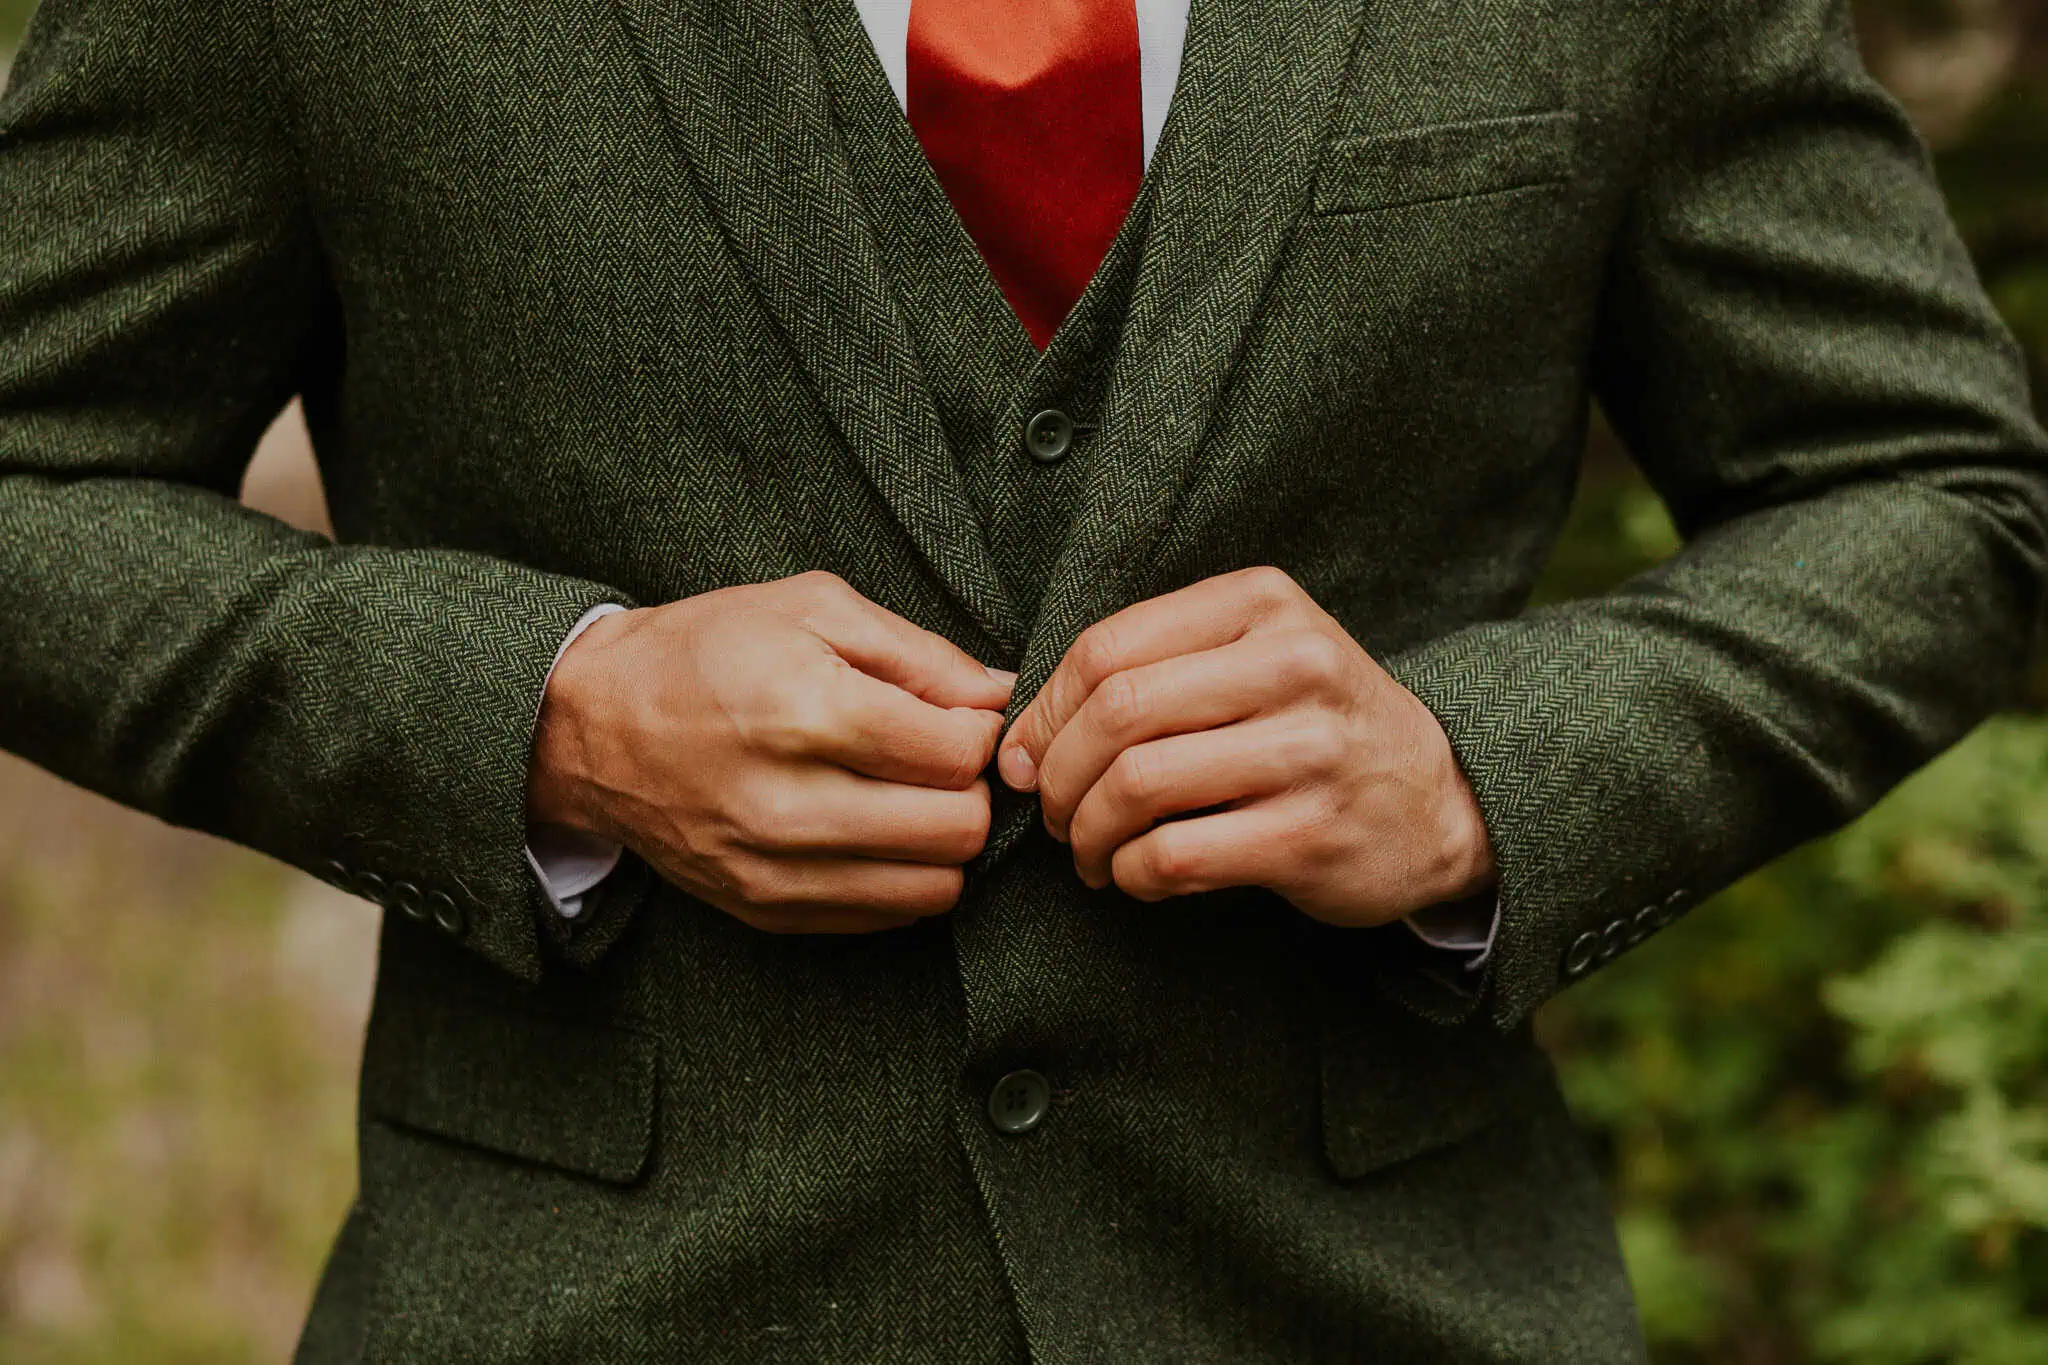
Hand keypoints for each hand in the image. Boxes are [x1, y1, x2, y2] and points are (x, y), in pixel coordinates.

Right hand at [528, 571, 1016, 932]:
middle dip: (970, 791)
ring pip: (933, 888)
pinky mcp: (765, 909)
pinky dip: (904, 878)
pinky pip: (884, 917)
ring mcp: (775, 868)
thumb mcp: (812, 609)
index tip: (959, 716)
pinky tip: (878, 831)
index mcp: (806, 711)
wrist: (592, 725)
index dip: (979, 731)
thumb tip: (1001, 694)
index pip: (957, 753)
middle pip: (956, 829)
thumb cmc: (707, 651)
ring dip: (943, 843)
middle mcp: (789, 803)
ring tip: (914, 798)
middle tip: (942, 760)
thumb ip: (920, 653)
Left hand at [995, 566, 1493, 926]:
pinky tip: (1134, 877)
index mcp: (1263, 603)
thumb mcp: (1254, 657)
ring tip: (1087, 851)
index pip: (1107, 648)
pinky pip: (1175, 855)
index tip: (1024, 756)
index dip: (1043, 711)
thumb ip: (1153, 668)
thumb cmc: (1314, 727)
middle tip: (1051, 811)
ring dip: (1086, 832)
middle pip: (1116, 712)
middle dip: (1056, 774)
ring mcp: (1309, 752)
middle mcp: (1294, 664)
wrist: (1441, 803)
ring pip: (1137, 784)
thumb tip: (1020, 732)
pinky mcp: (1310, 835)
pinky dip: (1130, 874)